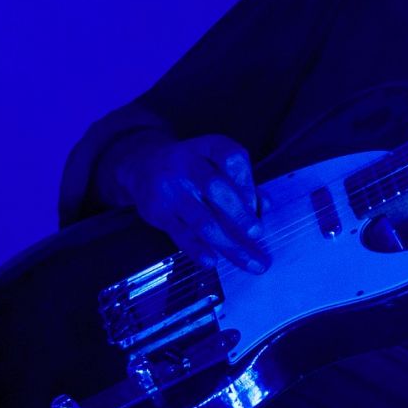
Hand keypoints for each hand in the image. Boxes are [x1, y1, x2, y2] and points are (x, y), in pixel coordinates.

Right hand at [112, 133, 271, 273]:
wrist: (143, 165)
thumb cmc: (194, 167)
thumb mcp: (217, 161)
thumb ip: (243, 181)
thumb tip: (265, 207)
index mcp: (208, 147)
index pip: (232, 158)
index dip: (248, 183)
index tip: (260, 207)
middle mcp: (187, 165)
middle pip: (215, 187)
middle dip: (239, 214)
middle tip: (257, 234)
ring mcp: (170, 190)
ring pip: (201, 219)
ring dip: (227, 242)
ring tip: (248, 260)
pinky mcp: (158, 212)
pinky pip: (180, 233)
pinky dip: (197, 249)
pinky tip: (212, 261)